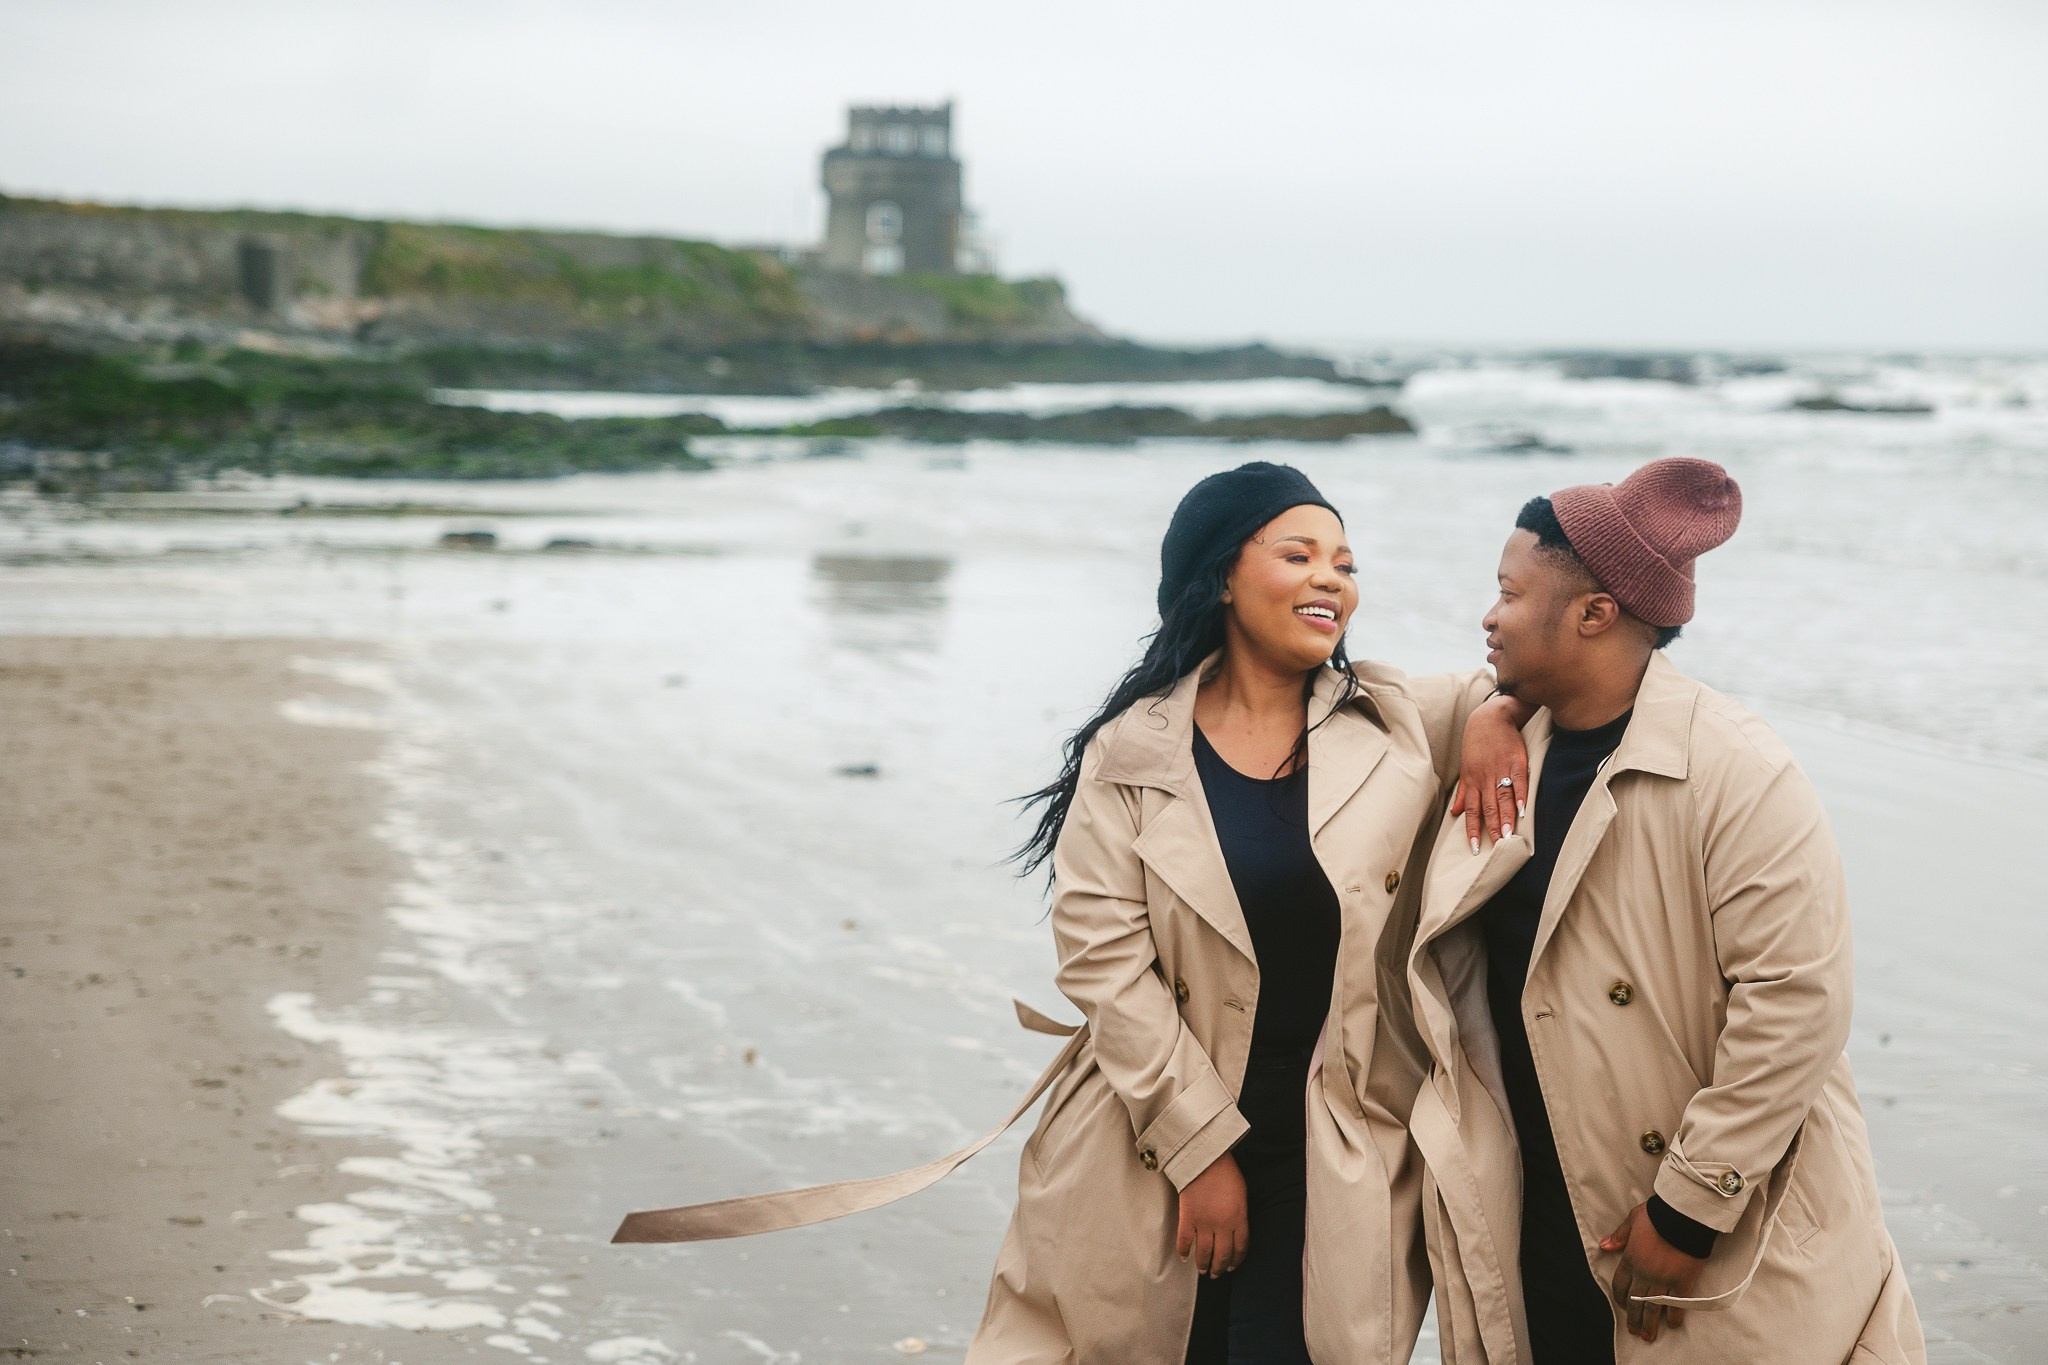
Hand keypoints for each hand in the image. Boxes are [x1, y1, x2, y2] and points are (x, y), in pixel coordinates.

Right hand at [1174, 1151, 1247, 1278]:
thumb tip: (1236, 1230)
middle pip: (1223, 1255)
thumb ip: (1240, 1215)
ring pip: (1205, 1253)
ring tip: (1203, 1270)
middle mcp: (1223, 1225)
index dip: (1237, 1260)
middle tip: (1217, 1274)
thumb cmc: (1225, 1172)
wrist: (1204, 1159)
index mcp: (1239, 1219)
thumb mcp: (1241, 1195)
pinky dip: (1184, 1251)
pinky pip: (1185, 1241)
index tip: (1232, 1266)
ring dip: (1204, 1265)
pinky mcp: (1188, 1218)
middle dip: (1220, 1268)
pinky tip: (1184, 1257)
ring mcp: (1204, 1223)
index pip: (1241, 1248)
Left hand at [1450, 694, 1532, 852]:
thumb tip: (1454, 812)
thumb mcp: (1466, 767)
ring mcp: (1501, 770)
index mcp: (1472, 781)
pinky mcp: (1517, 761)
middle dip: (1493, 828)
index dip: (1472, 829)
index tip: (1475, 848)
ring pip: (1503, 798)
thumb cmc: (1478, 745)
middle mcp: (1485, 778)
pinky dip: (1520, 796)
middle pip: (1489, 808)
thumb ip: (1463, 792)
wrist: (1492, 717)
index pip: (1472, 810)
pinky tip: (1523, 810)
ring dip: (1506, 818)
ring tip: (1510, 836)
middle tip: (1497, 848)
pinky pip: (1519, 781)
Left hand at [1602, 1202, 1705, 1341]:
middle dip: (1634, 1319)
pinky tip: (1672, 1324)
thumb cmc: (1658, 1215)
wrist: (1684, 1217)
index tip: (1623, 1307)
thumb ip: (1619, 1236)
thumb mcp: (1633, 1220)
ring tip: (1648, 1336)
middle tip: (1635, 1331)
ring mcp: (1663, 1281)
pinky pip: (1676, 1305)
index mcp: (1630, 1260)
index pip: (1620, 1286)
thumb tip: (1604, 1246)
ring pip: (1652, 1308)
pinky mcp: (1682, 1283)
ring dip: (1649, 1324)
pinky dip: (1674, 1316)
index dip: (1620, 1299)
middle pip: (1635, 1302)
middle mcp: (1644, 1274)